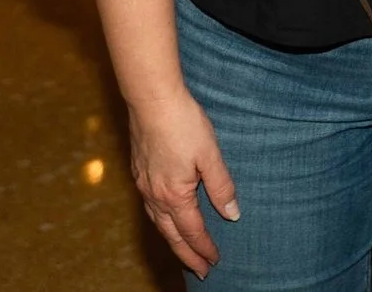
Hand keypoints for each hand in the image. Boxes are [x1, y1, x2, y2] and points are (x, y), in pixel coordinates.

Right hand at [124, 86, 239, 278]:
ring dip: (172, 240)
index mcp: (175, 196)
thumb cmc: (183, 123)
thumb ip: (222, 186)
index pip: (193, 232)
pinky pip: (150, 207)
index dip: (205, 248)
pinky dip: (160, 221)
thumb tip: (232, 214)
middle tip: (200, 272)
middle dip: (187, 255)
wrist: (151, 99)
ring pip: (158, 223)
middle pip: (172, 235)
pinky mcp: (139, 171)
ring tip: (183, 250)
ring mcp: (144, 184)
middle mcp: (155, 196)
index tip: (215, 262)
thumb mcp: (210, 155)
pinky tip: (165, 216)